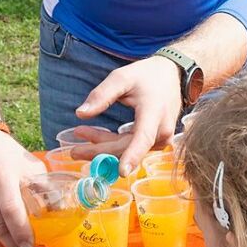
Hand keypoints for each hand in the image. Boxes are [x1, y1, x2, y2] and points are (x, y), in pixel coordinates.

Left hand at [75, 56, 180, 175]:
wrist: (172, 75)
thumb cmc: (147, 75)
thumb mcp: (122, 77)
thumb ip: (101, 95)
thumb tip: (80, 114)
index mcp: (154, 112)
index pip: (144, 138)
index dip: (133, 155)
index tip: (122, 171)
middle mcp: (161, 130)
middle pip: (127, 148)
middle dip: (99, 150)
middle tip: (73, 151)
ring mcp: (161, 138)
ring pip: (127, 149)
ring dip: (103, 145)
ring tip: (80, 134)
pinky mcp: (156, 140)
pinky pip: (132, 146)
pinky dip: (113, 142)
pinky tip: (95, 136)